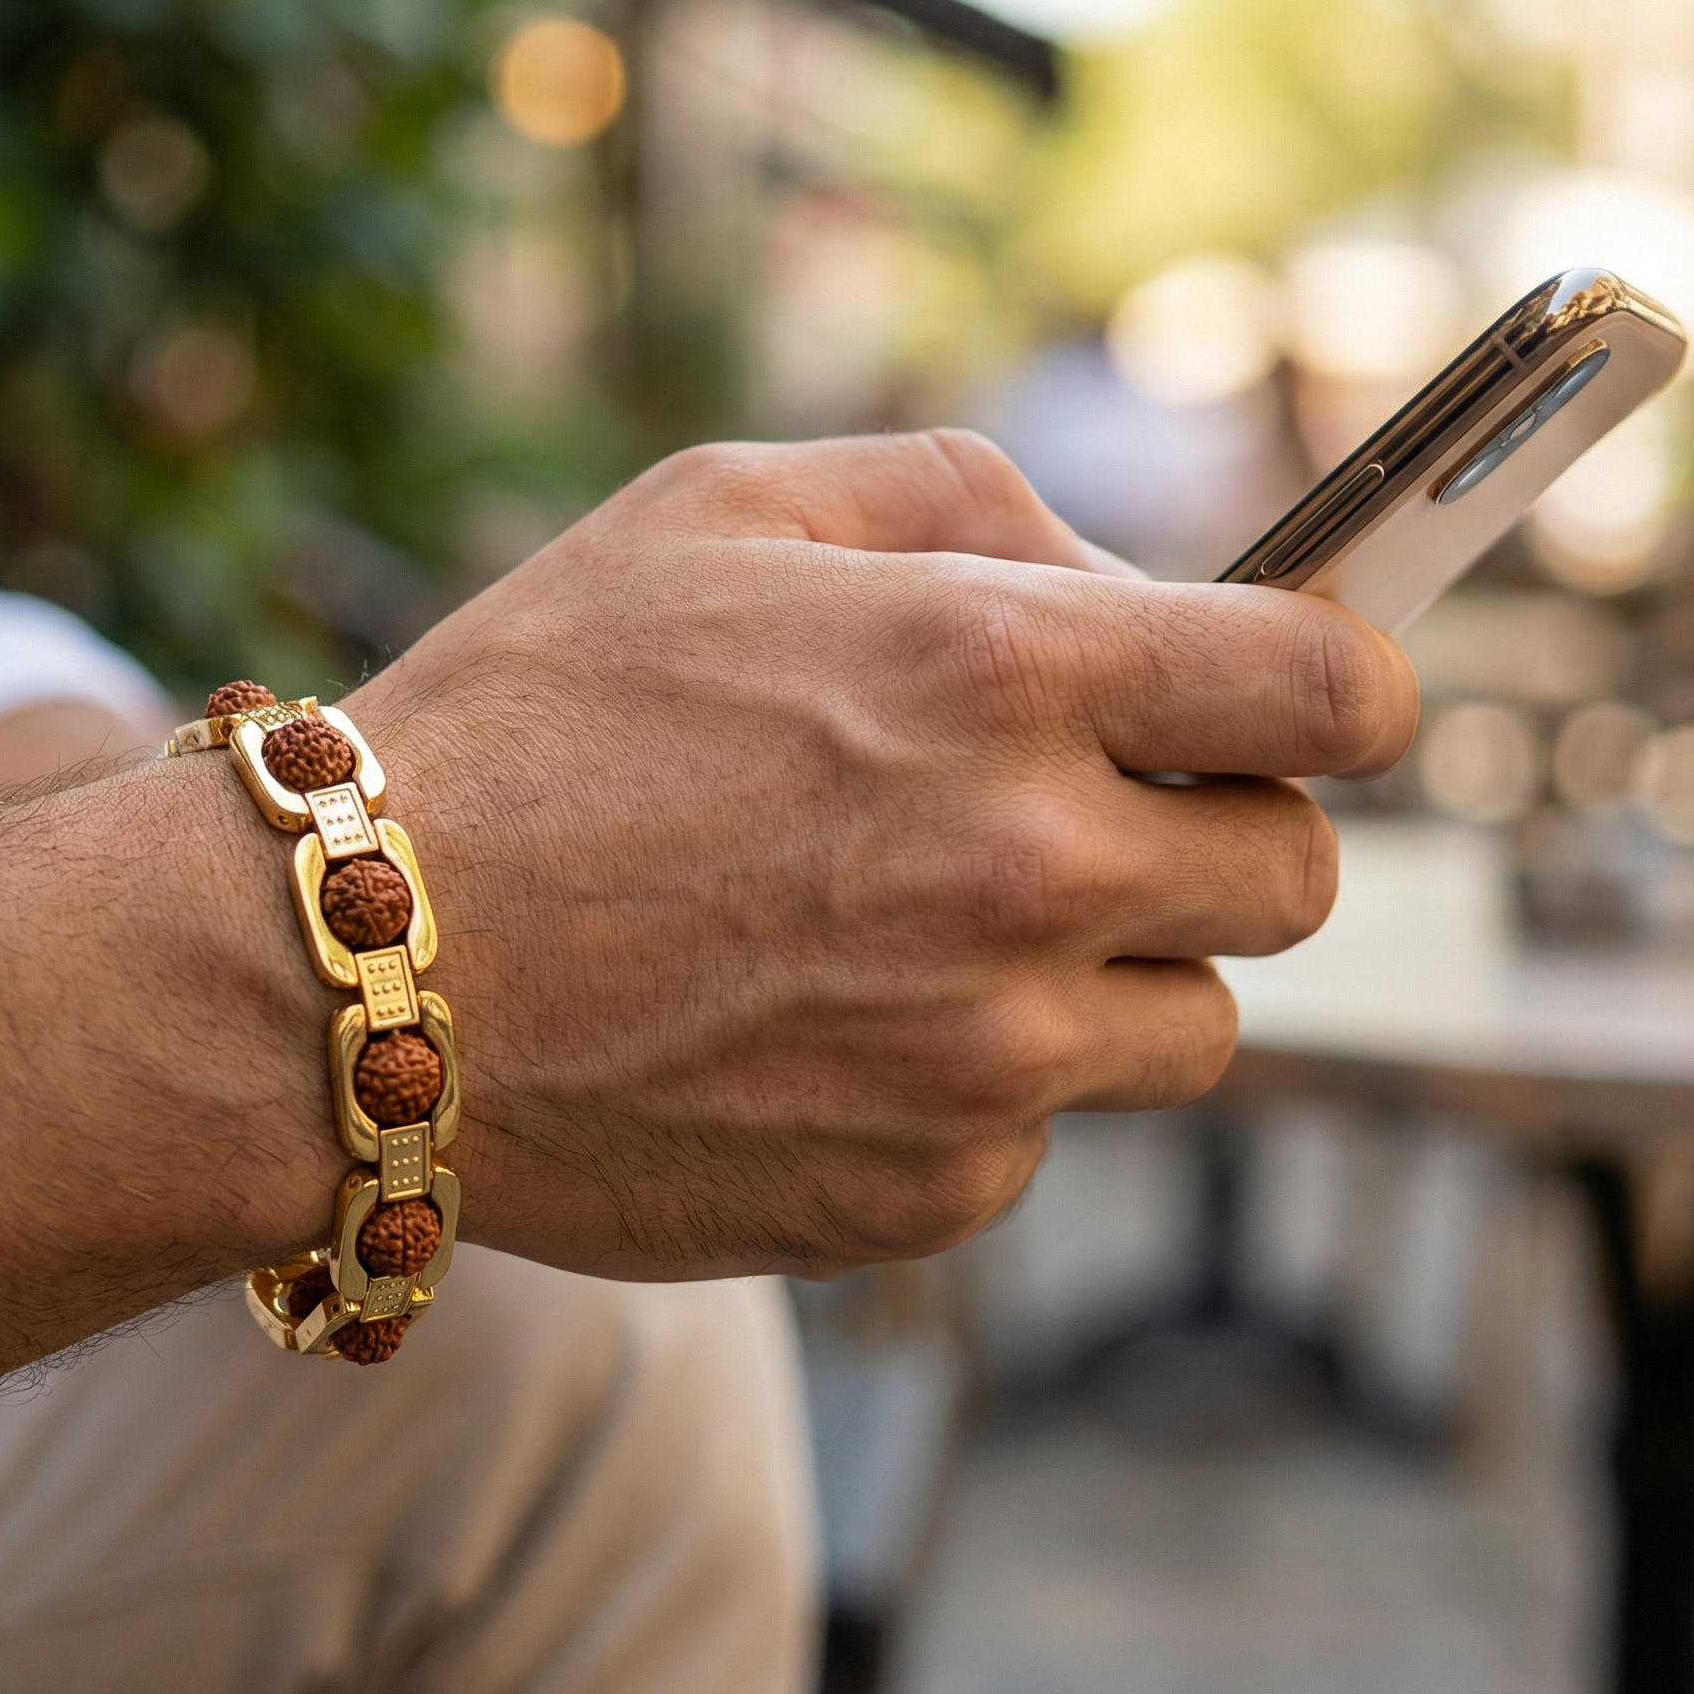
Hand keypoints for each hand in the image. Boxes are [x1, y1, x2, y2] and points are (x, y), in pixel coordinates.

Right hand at [348, 432, 1417, 1279]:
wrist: (352, 970)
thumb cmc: (532, 714)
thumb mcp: (727, 504)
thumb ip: (972, 498)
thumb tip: (1131, 583)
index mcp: (1003, 671)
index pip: (1332, 692)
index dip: (1341, 689)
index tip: (1299, 699)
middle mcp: (1028, 871)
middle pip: (1296, 879)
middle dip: (1219, 832)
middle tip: (1086, 810)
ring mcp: (987, 1057)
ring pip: (1196, 1027)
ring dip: (1113, 968)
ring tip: (936, 925)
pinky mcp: (926, 1195)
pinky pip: (1048, 1135)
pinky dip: (983, 1081)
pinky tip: (833, 1025)